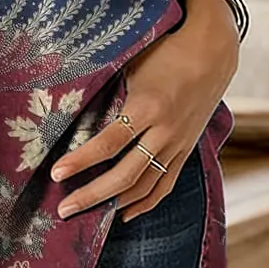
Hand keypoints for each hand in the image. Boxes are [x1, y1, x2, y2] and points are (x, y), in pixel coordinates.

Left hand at [50, 0, 239, 222]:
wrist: (211, 52)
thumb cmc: (164, 52)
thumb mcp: (131, 66)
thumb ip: (109, 91)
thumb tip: (72, 109)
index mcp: (147, 107)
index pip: (109, 143)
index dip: (81, 161)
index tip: (56, 173)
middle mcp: (164, 131)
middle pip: (125, 174)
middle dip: (91, 194)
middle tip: (63, 209)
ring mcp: (177, 144)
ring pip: (144, 186)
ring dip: (114, 204)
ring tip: (86, 215)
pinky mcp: (186, 150)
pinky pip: (165, 184)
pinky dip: (145, 203)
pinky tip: (124, 214)